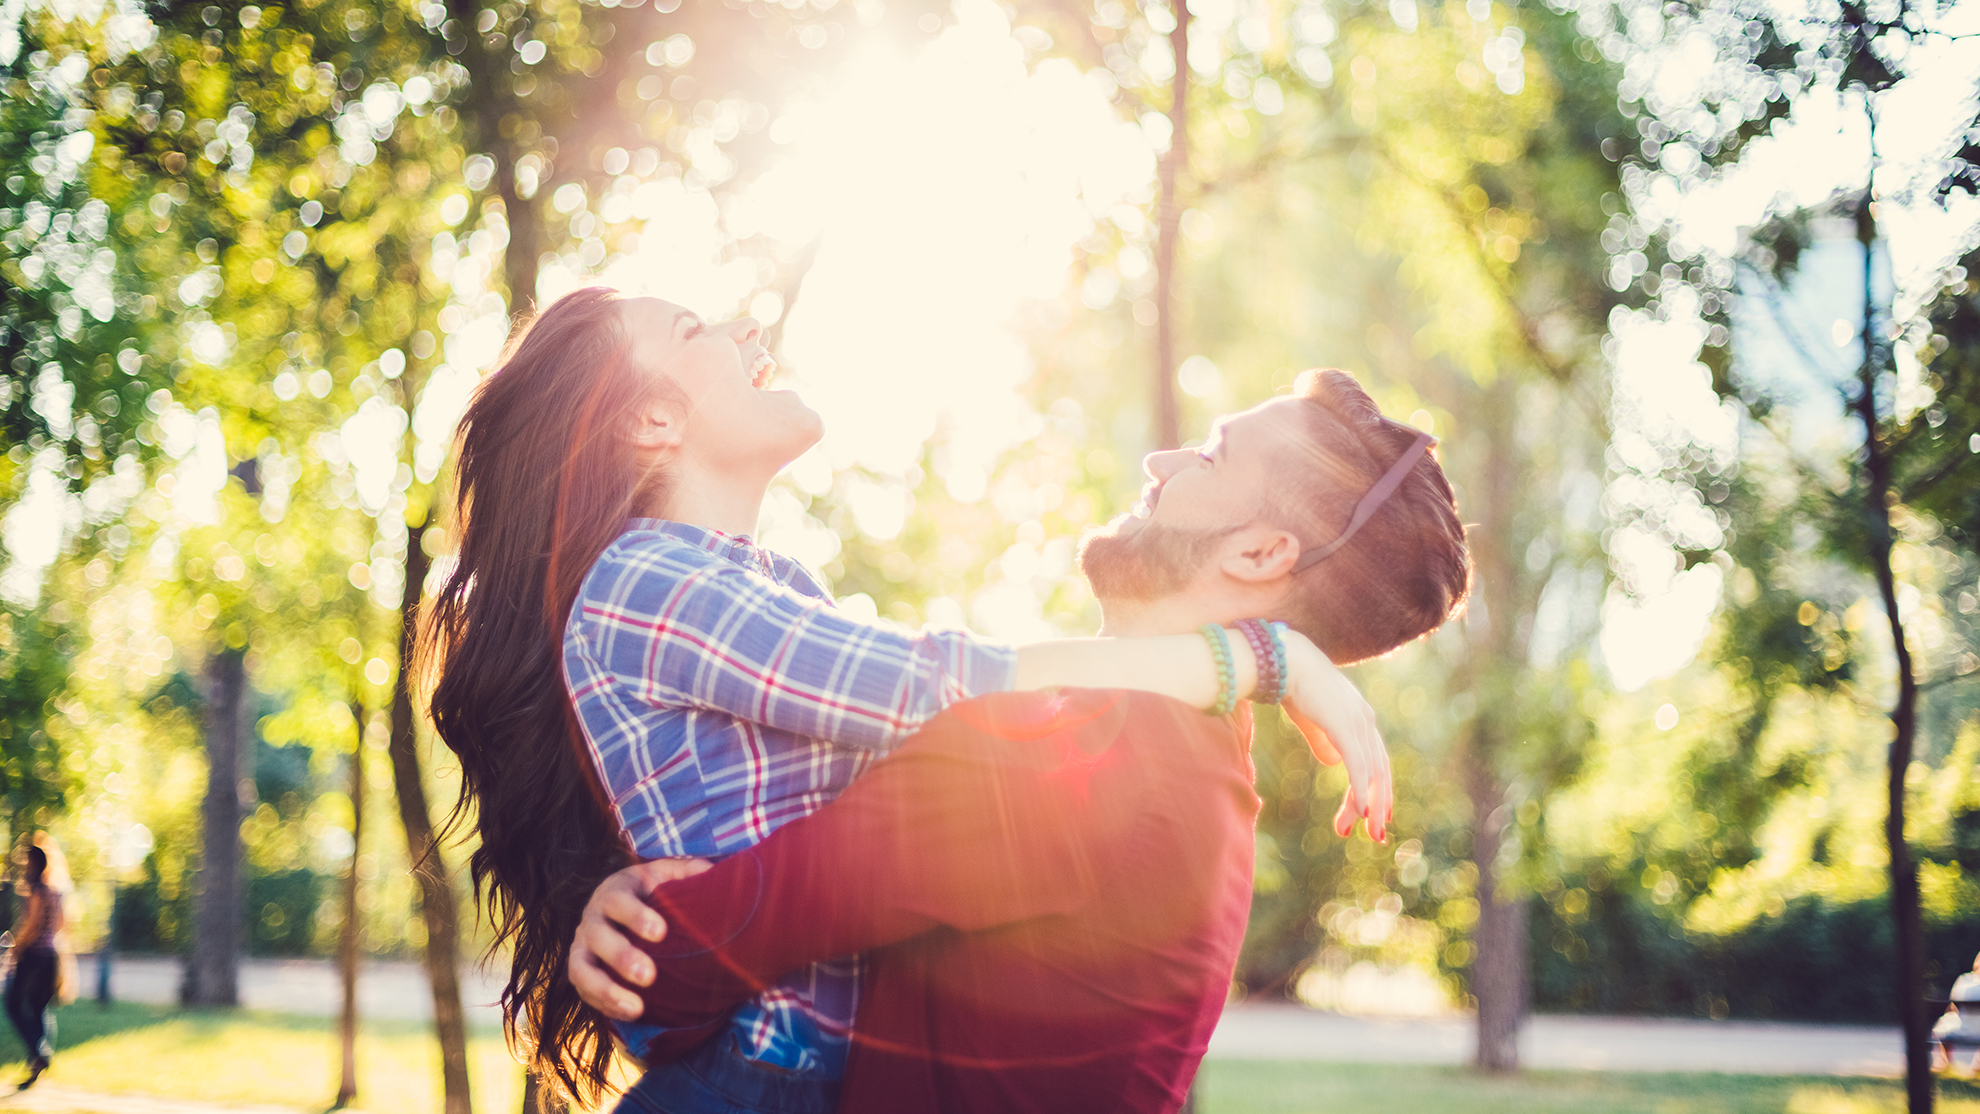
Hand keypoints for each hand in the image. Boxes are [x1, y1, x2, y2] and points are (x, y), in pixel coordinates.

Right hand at [568, 857, 711, 1020]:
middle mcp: (592, 917)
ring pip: (581, 969)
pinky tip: (630, 1014)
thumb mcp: (664, 875)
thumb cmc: (649, 893)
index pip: (618, 900)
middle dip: (621, 957)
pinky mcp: (579, 970)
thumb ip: (686, 872)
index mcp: (615, 890)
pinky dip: (604, 1004)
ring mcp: (581, 946)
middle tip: (650, 977)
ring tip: (636, 1007)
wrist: (614, 909)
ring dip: (606, 990)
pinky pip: (583, 990)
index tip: (661, 933)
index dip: (636, 916)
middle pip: (598, 935)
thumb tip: (712, 871)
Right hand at [1276, 629, 1392, 842]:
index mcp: (1361, 718)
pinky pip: (1358, 767)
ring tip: (1363, 831)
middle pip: (1380, 771)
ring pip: (1372, 774)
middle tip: (1376, 836)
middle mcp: (1366, 722)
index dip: (1377, 789)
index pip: (1376, 760)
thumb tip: (1332, 763)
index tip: (1371, 814)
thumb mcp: (1313, 719)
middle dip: (1380, 805)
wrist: (1285, 660)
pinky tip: (1359, 812)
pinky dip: (1361, 791)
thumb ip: (1324, 741)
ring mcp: (1358, 724)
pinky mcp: (1345, 728)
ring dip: (1369, 806)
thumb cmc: (1295, 685)